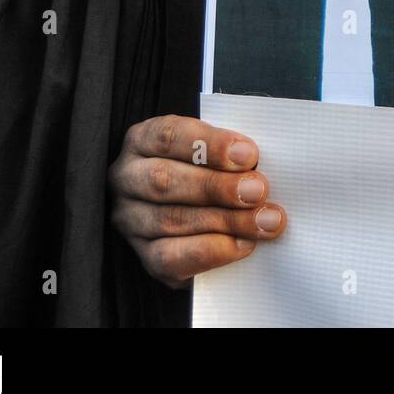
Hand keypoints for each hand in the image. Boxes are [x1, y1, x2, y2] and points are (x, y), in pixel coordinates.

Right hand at [108, 115, 285, 288]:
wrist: (197, 214)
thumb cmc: (209, 170)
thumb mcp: (214, 150)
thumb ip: (230, 153)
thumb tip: (258, 165)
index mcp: (142, 140)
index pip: (169, 136)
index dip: (211, 145)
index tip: (248, 154)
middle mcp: (127, 178)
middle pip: (164, 180)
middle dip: (218, 187)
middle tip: (259, 190)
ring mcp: (130, 220)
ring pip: (171, 221)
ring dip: (226, 221)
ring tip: (265, 221)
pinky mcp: (144, 256)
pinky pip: (171, 258)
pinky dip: (212, 251)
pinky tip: (244, 244)